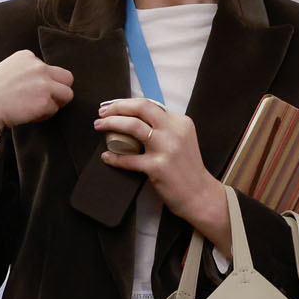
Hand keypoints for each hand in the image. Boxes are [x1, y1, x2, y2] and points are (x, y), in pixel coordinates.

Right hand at [0, 49, 73, 142]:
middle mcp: (37, 66)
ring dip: (54, 104)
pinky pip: (54, 109)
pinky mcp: (44, 99)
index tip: (25, 92)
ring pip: (67, 94)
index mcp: (26, 56)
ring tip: (34, 109)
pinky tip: (26, 115)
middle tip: (40, 101)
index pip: (47, 69)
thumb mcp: (6, 72)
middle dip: (57, 91)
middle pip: (66, 78)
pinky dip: (43, 115)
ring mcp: (42, 82)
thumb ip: (25, 73)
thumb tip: (43, 85)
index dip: (41, 83)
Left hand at [95, 98, 230, 247]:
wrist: (199, 195)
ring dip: (111, 124)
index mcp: (180, 122)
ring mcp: (166, 148)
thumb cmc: (187, 169)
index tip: (112, 107)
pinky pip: (128, 158)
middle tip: (102, 112)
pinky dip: (114, 156)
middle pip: (140, 108)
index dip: (126, 103)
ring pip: (132, 127)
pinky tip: (107, 156)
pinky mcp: (157, 166)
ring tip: (99, 126)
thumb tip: (134, 119)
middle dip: (116, 107)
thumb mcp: (182, 140)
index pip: (149, 105)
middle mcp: (174, 131)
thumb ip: (164, 128)